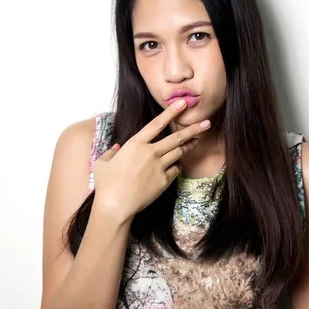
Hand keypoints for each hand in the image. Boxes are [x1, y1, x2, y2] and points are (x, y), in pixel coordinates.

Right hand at [92, 99, 211, 222]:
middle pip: (176, 137)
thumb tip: (116, 148)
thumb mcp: (103, 163)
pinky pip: (175, 170)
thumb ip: (111, 153)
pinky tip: (178, 166)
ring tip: (198, 140)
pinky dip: (177, 166)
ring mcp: (159, 167)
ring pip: (179, 152)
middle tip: (206, 123)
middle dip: (193, 129)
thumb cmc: (106, 184)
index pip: (157, 123)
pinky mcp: (164, 181)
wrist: (115, 206)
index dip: (171, 112)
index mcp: (135, 144)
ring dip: (190, 145)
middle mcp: (150, 152)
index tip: (182, 103)